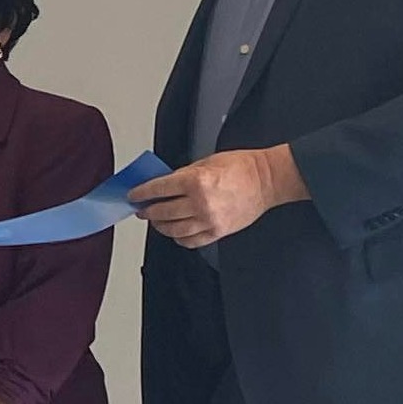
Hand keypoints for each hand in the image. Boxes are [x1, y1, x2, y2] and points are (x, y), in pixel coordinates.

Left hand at [132, 145, 304, 247]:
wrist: (268, 180)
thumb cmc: (242, 167)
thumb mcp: (206, 162)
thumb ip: (182, 175)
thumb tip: (164, 185)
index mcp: (196, 181)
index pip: (158, 189)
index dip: (142, 193)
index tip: (134, 196)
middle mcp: (201, 203)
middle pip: (163, 212)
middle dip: (148, 211)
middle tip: (143, 209)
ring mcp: (210, 220)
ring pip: (174, 230)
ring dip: (161, 226)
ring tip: (157, 220)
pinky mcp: (219, 232)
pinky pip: (191, 241)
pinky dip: (179, 238)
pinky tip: (176, 233)